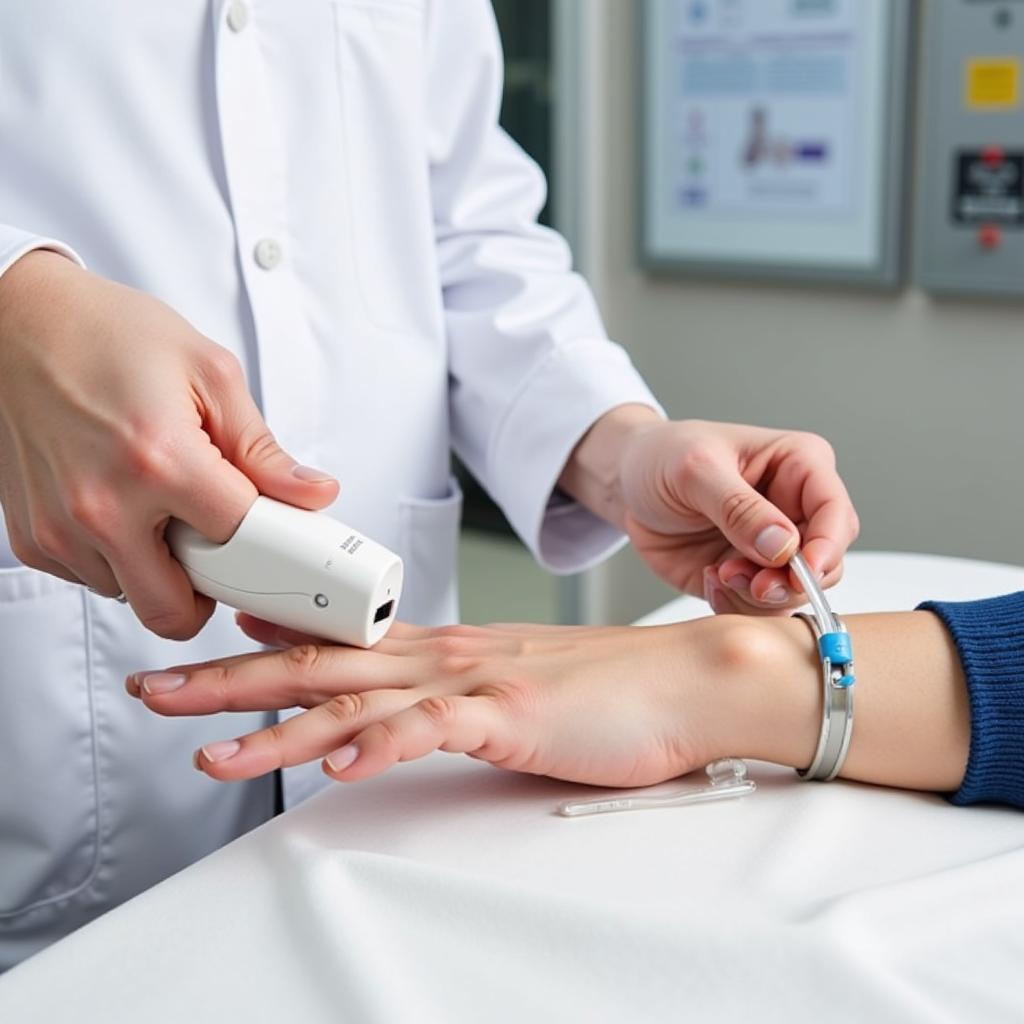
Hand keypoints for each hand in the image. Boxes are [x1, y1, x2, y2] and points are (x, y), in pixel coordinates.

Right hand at [0, 250, 337, 637]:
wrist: (17, 322)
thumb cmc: (109, 336)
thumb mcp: (209, 373)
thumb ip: (263, 450)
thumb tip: (313, 494)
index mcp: (160, 460)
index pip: (241, 543)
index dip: (268, 540)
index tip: (275, 535)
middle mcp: (101, 506)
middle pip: (177, 611)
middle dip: (210, 588)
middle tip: (219, 543)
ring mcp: (59, 529)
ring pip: (133, 597)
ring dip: (160, 569)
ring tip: (163, 506)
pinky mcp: (32, 539)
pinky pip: (92, 580)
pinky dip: (117, 558)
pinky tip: (123, 506)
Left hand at [128, 614, 789, 787]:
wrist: (684, 677)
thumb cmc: (601, 687)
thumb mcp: (503, 682)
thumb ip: (438, 691)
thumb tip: (384, 707)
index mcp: (439, 650)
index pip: (332, 644)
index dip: (260, 643)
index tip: (201, 644)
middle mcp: (442, 657)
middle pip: (316, 668)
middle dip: (229, 683)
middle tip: (158, 692)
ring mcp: (474, 682)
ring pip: (356, 704)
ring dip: (279, 728)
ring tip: (213, 756)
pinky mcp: (511, 715)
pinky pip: (434, 729)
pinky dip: (384, 746)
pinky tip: (342, 769)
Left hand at [560, 407, 859, 613]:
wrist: (627, 483)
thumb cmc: (664, 456)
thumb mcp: (695, 469)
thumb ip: (738, 507)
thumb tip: (783, 546)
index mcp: (799, 465)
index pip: (835, 511)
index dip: (828, 545)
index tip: (805, 571)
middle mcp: (796, 509)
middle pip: (826, 561)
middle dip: (791, 581)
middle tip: (751, 582)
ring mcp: (774, 548)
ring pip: (795, 592)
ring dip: (758, 595)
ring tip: (719, 573)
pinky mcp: (749, 576)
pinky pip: (759, 608)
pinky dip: (735, 604)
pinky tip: (709, 578)